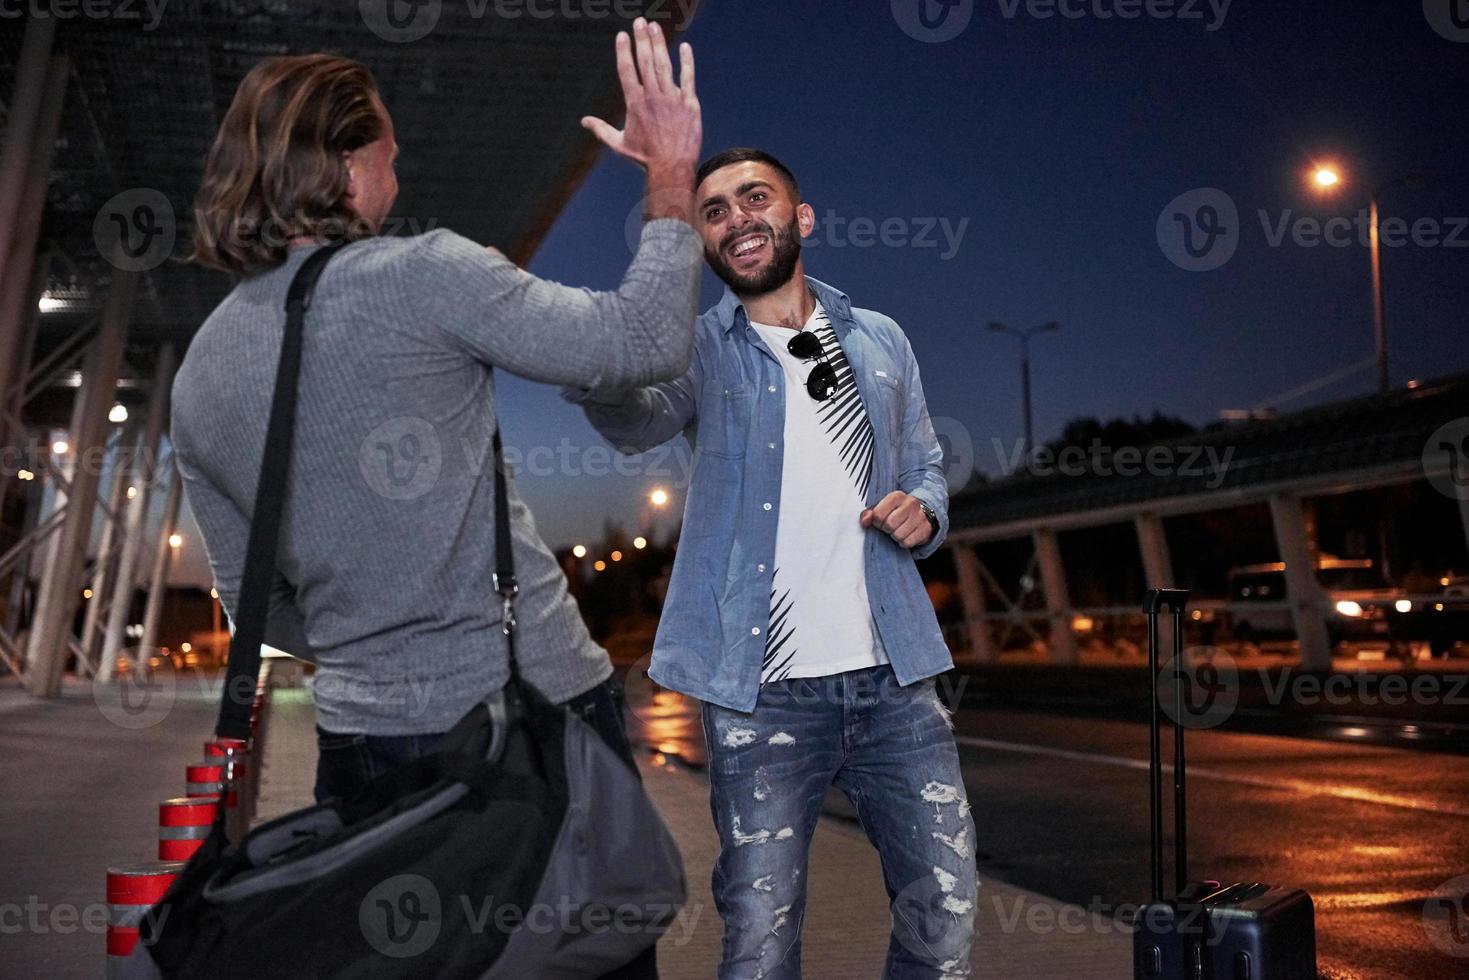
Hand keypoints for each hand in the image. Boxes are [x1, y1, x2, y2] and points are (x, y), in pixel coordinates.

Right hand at [581, 19, 700, 175]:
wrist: (672, 168)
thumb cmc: (644, 158)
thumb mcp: (618, 144)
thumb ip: (600, 129)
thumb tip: (583, 121)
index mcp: (634, 103)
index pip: (626, 70)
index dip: (624, 51)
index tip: (622, 35)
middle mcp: (652, 97)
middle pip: (645, 61)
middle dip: (641, 39)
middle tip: (639, 21)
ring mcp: (672, 99)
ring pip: (664, 65)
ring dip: (659, 44)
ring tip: (655, 27)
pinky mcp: (689, 104)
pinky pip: (688, 78)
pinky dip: (687, 62)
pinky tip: (684, 47)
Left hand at [860, 492, 932, 548]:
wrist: (923, 513)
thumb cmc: (899, 511)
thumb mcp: (884, 507)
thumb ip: (870, 513)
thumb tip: (864, 521)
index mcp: (897, 496)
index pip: (878, 514)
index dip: (876, 522)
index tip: (879, 521)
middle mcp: (910, 503)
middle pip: (889, 525)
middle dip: (886, 529)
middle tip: (889, 527)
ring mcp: (920, 516)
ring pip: (898, 535)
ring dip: (895, 536)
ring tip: (898, 530)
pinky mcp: (925, 529)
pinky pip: (907, 542)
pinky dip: (904, 542)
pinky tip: (906, 535)